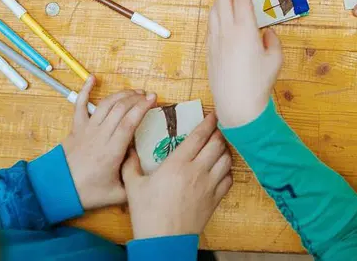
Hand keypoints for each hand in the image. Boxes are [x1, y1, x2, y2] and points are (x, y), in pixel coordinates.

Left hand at [63, 77, 156, 209]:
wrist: (57, 190)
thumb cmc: (88, 193)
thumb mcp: (117, 194)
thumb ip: (134, 182)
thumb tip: (147, 169)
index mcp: (111, 151)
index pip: (129, 123)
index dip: (142, 108)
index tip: (154, 99)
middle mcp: (99, 136)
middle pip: (120, 110)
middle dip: (136, 99)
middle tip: (148, 96)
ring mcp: (86, 130)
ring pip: (105, 105)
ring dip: (121, 95)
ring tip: (134, 92)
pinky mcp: (76, 128)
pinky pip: (79, 105)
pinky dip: (86, 90)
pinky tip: (92, 78)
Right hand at [122, 113, 231, 238]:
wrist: (164, 242)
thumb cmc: (147, 214)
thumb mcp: (134, 186)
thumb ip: (130, 164)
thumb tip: (127, 149)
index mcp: (178, 163)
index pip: (200, 135)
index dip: (209, 122)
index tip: (213, 114)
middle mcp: (197, 170)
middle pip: (217, 143)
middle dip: (219, 132)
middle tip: (216, 128)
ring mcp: (209, 185)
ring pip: (226, 159)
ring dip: (225, 149)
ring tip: (219, 146)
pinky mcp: (215, 199)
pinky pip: (229, 178)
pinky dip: (228, 170)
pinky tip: (220, 169)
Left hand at [207, 0, 283, 127]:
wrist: (237, 105)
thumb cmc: (259, 83)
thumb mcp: (275, 59)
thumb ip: (272, 40)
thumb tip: (266, 33)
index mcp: (245, 29)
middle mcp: (227, 31)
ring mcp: (215, 40)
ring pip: (214, 10)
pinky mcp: (209, 51)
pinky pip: (211, 24)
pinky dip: (215, 12)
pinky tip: (219, 13)